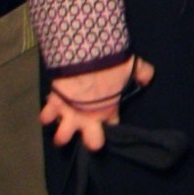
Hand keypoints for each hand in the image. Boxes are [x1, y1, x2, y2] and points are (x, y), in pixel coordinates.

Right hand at [39, 57, 153, 152]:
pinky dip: (46, 115)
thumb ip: (142, 73)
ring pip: (62, 137)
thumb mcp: (132, 65)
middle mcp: (89, 117)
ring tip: (63, 133)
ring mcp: (70, 113)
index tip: (111, 120)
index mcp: (109, 110)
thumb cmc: (112, 62)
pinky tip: (48, 113)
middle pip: (91, 142)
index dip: (112, 125)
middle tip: (90, 134)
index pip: (112, 125)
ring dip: (62, 135)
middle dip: (91, 142)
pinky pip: (45, 116)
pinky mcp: (54, 104)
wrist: (87, 53)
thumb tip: (148, 78)